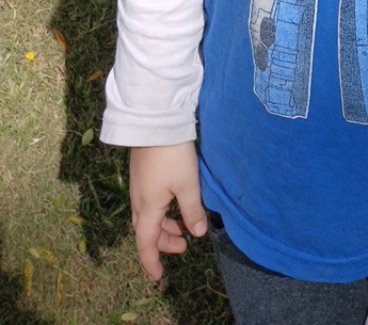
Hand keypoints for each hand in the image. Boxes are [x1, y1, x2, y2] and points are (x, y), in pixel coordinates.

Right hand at [129, 142, 207, 281]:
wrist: (154, 122)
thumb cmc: (172, 155)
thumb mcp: (187, 184)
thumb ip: (192, 210)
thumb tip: (197, 234)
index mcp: (147, 208)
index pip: (145, 244)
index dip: (152, 262)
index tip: (158, 276)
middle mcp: (138, 201)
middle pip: (147, 231)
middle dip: (163, 243)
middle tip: (184, 246)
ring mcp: (139, 187)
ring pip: (147, 217)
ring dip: (163, 227)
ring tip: (182, 229)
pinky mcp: (143, 174)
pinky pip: (148, 204)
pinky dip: (161, 213)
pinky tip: (175, 204)